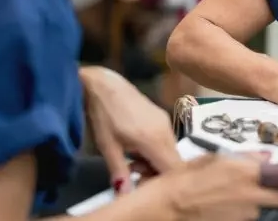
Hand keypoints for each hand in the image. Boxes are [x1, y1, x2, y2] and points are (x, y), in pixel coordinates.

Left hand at [80, 66, 182, 192]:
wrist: (103, 84)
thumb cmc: (103, 115)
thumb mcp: (107, 146)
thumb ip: (119, 171)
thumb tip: (125, 193)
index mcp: (153, 138)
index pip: (173, 168)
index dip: (162, 181)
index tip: (143, 184)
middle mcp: (166, 130)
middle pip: (174, 162)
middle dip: (158, 173)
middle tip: (134, 172)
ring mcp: (166, 122)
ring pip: (171, 152)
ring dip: (156, 162)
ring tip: (132, 161)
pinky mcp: (162, 117)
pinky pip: (167, 142)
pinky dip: (156, 151)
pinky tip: (137, 149)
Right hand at [162, 155, 277, 220]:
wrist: (164, 210)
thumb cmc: (183, 179)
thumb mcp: (212, 159)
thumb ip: (245, 158)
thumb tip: (268, 157)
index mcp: (248, 171)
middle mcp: (253, 194)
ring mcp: (247, 215)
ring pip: (269, 211)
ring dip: (268, 206)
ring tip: (252, 200)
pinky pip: (253, 220)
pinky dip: (252, 215)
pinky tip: (238, 210)